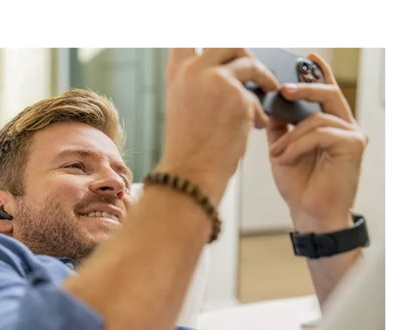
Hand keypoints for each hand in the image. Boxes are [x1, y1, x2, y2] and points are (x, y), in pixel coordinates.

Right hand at [159, 48, 279, 204]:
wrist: (191, 172)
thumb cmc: (189, 146)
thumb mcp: (184, 105)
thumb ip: (199, 81)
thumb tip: (227, 68)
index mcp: (178, 73)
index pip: (188, 39)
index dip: (205, 40)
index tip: (218, 46)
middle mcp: (194, 70)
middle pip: (228, 42)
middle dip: (245, 54)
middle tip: (252, 69)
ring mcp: (216, 80)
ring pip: (250, 63)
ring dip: (263, 77)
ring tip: (269, 91)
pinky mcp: (238, 96)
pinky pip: (258, 94)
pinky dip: (259, 110)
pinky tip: (255, 125)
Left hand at [267, 53, 367, 231]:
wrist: (308, 213)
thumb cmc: (298, 184)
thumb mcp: (281, 148)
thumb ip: (279, 126)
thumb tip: (268, 102)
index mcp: (330, 124)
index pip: (325, 92)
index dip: (317, 73)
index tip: (305, 58)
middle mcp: (344, 126)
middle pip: (327, 94)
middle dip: (302, 88)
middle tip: (282, 89)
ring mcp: (352, 134)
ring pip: (316, 118)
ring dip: (290, 136)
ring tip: (276, 154)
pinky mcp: (353, 145)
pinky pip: (320, 132)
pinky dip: (297, 145)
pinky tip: (285, 160)